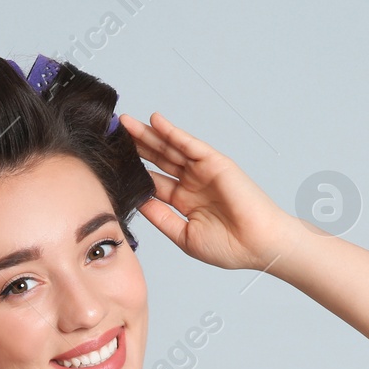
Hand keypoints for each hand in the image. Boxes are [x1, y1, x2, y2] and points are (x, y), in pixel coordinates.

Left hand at [119, 112, 304, 271]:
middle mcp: (191, 184)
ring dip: (148, 135)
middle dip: (135, 147)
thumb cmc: (229, 247)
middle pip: (157, 161)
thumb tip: (137, 202)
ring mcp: (202, 172)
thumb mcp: (183, 236)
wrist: (259, 245)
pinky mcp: (215, 162)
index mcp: (183, 202)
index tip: (110, 164)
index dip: (132, 173)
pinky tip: (154, 121)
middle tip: (113, 135)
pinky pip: (189, 144)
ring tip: (125, 123)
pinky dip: (172, 132)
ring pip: (169, 149)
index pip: (152, 182)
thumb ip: (160, 217)